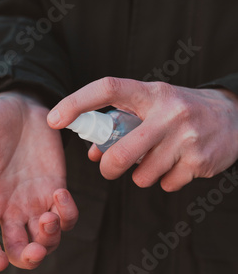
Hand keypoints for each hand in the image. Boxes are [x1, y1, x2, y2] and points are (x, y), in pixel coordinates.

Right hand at [0, 92, 77, 270]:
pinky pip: (66, 217)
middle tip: (36, 248)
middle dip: (30, 258)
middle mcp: (9, 209)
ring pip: (46, 240)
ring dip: (50, 239)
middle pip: (21, 251)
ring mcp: (35, 201)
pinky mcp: (55, 189)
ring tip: (48, 217)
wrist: (17, 104)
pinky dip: (67, 215)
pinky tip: (60, 196)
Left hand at [47, 78, 237, 190]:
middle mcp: (169, 112)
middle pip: (120, 152)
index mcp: (152, 93)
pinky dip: (165, 180)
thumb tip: (93, 153)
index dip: (76, 102)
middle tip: (109, 168)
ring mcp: (186, 137)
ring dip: (142, 174)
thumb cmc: (181, 111)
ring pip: (142, 175)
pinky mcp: (200, 161)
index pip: (108, 89)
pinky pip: (166, 184)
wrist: (234, 117)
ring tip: (156, 159)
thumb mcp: (153, 107)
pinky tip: (177, 165)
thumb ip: (124, 125)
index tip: (53, 119)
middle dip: (108, 168)